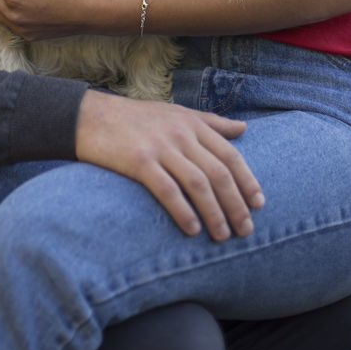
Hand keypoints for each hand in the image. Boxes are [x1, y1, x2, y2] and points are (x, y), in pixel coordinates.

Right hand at [76, 89, 264, 241]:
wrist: (90, 116)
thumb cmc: (135, 118)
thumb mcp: (176, 113)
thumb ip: (211, 122)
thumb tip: (243, 128)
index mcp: (192, 123)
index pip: (229, 155)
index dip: (247, 180)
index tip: (259, 204)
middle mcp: (180, 134)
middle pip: (218, 172)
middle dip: (236, 204)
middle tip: (246, 230)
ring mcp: (160, 147)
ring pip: (198, 183)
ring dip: (215, 213)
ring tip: (223, 236)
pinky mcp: (139, 161)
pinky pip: (168, 190)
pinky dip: (183, 212)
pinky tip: (192, 230)